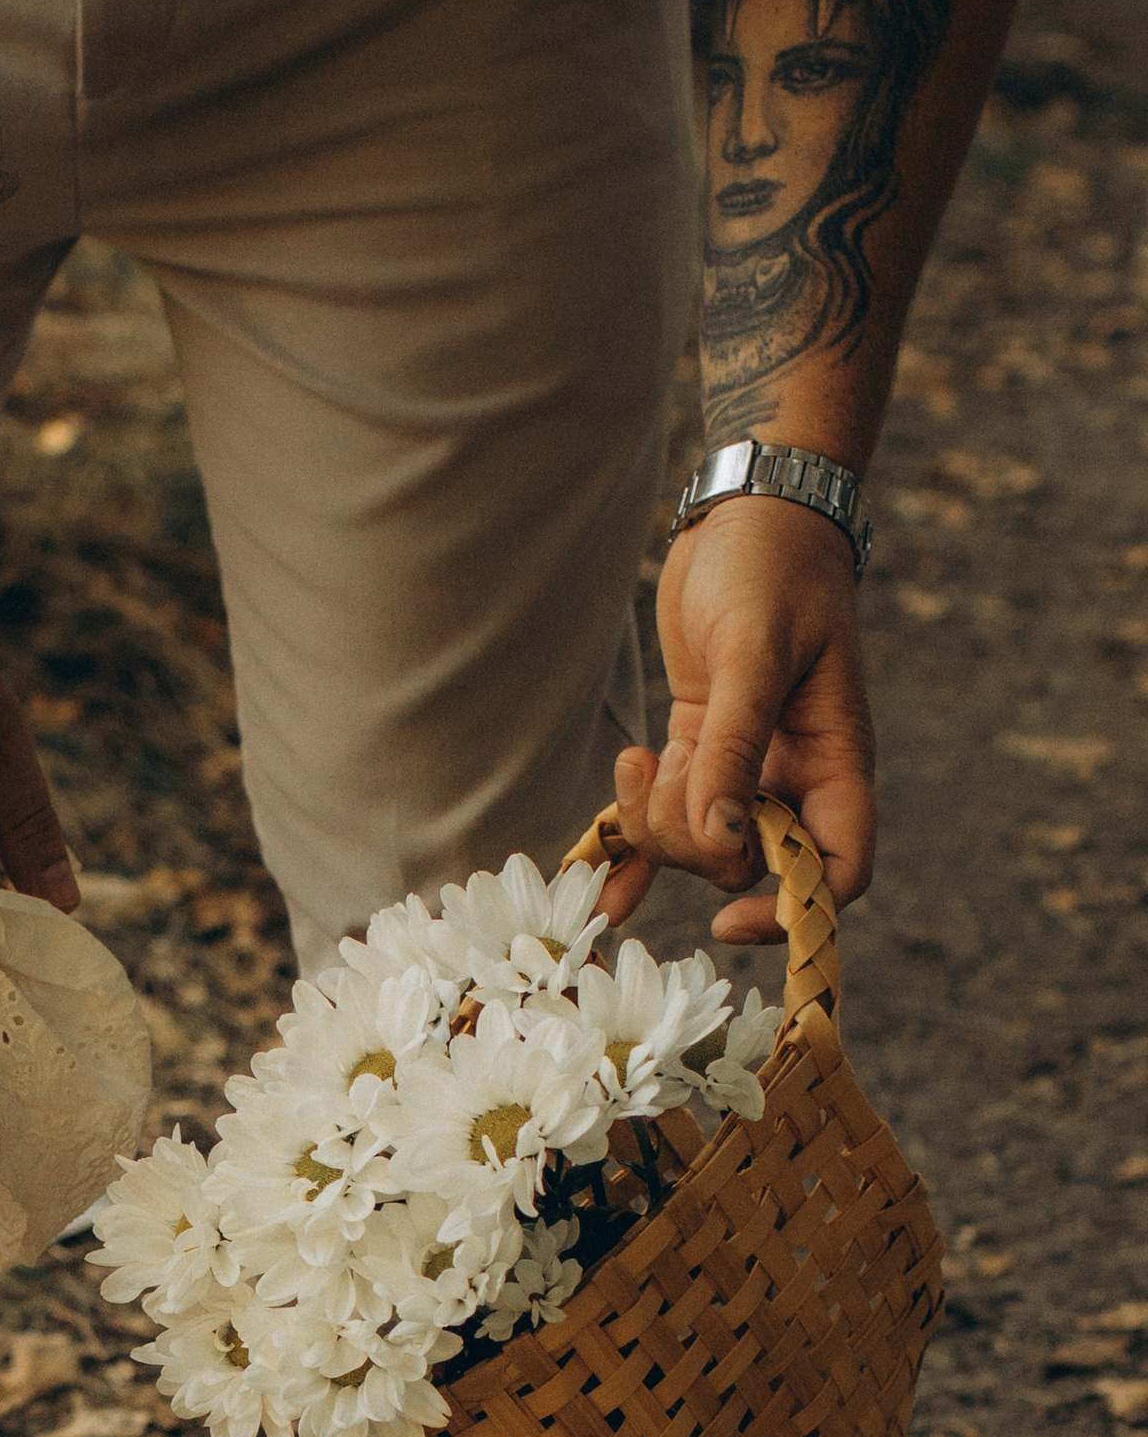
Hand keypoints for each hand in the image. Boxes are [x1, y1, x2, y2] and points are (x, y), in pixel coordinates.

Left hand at [603, 497, 876, 945]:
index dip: (791, 913)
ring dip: (655, 823)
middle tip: (662, 778)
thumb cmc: (771, 568)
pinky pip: (666, 819)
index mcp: (834, 763)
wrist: (746, 515)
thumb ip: (734, 746)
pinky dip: (631, 849)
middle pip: (747, 865)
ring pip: (697, 843)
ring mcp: (744, 769)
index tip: (726, 921)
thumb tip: (720, 837)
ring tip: (640, 757)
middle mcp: (793, 778)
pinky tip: (599, 883)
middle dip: (693, 845)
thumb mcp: (752, 652)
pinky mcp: (696, 751)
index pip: (838, 872)